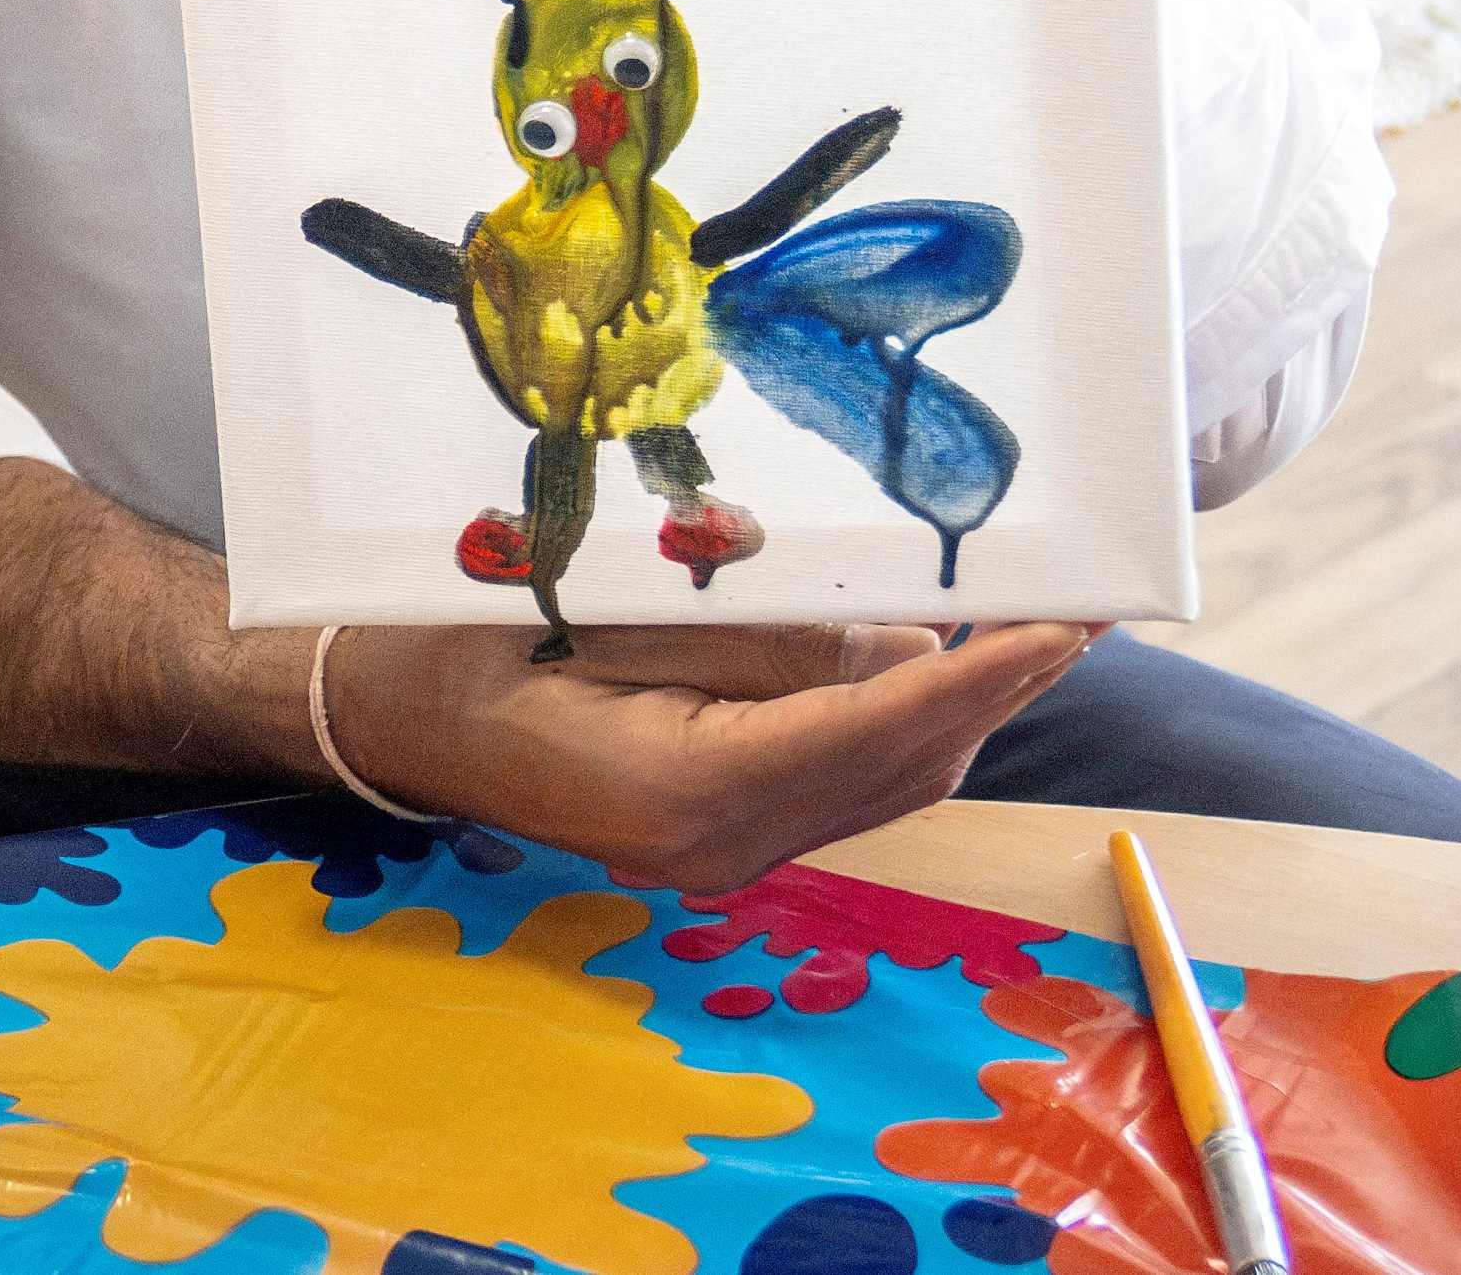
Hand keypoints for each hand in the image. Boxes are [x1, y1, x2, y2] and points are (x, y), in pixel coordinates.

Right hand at [319, 618, 1093, 892]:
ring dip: (953, 702)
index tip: (1063, 627)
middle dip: (991, 689)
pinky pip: (838, 781)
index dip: (973, 676)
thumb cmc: (460, 642)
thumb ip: (742, 629)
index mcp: (683, 789)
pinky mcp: (717, 836)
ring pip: (882, 780)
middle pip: (898, 768)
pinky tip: (922, 658)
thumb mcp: (593, 606)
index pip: (867, 729)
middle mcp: (720, 845)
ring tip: (1025, 621)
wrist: (382, 719)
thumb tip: (887, 629)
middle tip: (1078, 609)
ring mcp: (720, 853)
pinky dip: (894, 719)